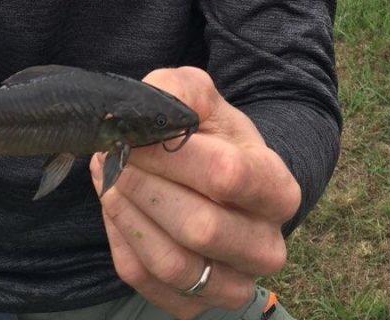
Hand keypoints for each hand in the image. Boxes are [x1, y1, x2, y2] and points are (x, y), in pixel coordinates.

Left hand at [90, 67, 299, 318]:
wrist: (216, 176)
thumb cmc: (209, 134)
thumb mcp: (199, 96)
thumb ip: (178, 91)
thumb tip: (142, 115)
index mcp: (278, 189)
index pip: (227, 176)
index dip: (173, 155)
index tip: (137, 137)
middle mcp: (267, 247)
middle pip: (200, 228)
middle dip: (145, 187)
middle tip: (116, 157)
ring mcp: (234, 284)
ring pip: (172, 263)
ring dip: (128, 214)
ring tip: (110, 177)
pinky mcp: (195, 305)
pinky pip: (145, 280)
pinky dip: (121, 239)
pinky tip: (117, 205)